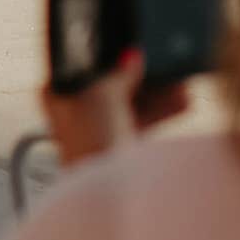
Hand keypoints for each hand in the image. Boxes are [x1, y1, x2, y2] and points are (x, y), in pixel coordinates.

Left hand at [42, 48, 189, 167]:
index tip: (129, 43)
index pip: (82, 61)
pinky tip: (183, 100)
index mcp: (56, 94)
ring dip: (157, 90)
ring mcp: (98, 131)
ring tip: (180, 79)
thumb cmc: (92, 145)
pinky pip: (144, 121)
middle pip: (110, 80)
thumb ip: (118, 71)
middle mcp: (74, 112)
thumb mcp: (103, 95)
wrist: (109, 196)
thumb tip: (131, 55)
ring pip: (131, 101)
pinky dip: (161, 110)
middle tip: (161, 58)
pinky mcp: (120, 149)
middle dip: (140, 71)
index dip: (106, 50)